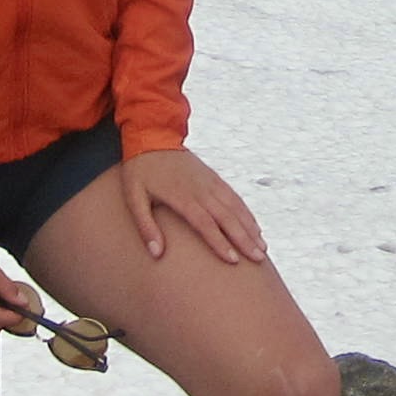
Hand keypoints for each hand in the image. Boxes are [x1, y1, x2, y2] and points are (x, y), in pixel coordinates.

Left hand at [116, 150, 266, 266]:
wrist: (152, 135)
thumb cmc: (140, 170)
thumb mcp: (133, 198)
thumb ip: (145, 226)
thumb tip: (156, 254)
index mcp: (181, 196)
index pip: (205, 223)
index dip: (219, 242)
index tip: (233, 260)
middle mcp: (200, 189)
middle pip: (227, 217)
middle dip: (244, 239)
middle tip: (258, 258)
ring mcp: (209, 182)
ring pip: (235, 207)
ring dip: (250, 228)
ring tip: (262, 248)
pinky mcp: (213, 177)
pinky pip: (234, 197)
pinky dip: (246, 213)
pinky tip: (254, 227)